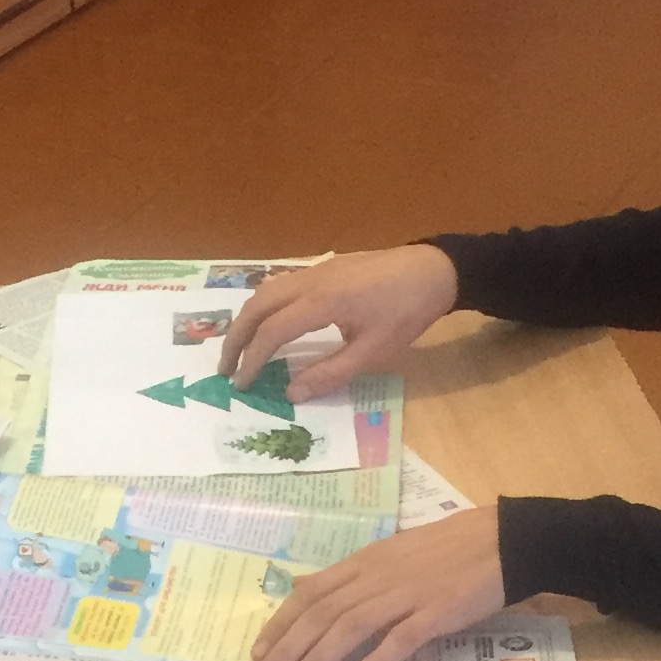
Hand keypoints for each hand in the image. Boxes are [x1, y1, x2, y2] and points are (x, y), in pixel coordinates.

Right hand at [222, 245, 458, 403]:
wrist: (434, 270)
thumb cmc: (407, 313)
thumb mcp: (374, 351)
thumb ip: (330, 373)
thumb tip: (291, 394)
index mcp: (322, 303)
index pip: (272, 333)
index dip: (253, 360)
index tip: (242, 384)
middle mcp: (310, 281)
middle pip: (257, 306)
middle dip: (236, 337)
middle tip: (226, 367)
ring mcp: (316, 269)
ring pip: (266, 290)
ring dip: (248, 319)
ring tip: (241, 347)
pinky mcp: (325, 266)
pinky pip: (282, 283)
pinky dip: (265, 304)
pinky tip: (270, 321)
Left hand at [252, 517, 504, 660]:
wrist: (502, 541)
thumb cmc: (447, 549)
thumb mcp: (390, 553)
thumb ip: (353, 576)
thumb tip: (309, 588)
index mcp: (365, 562)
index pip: (311, 593)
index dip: (281, 623)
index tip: (258, 652)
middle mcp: (378, 577)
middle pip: (323, 613)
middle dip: (289, 649)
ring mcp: (406, 593)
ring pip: (351, 627)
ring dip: (319, 659)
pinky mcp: (436, 612)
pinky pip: (400, 639)